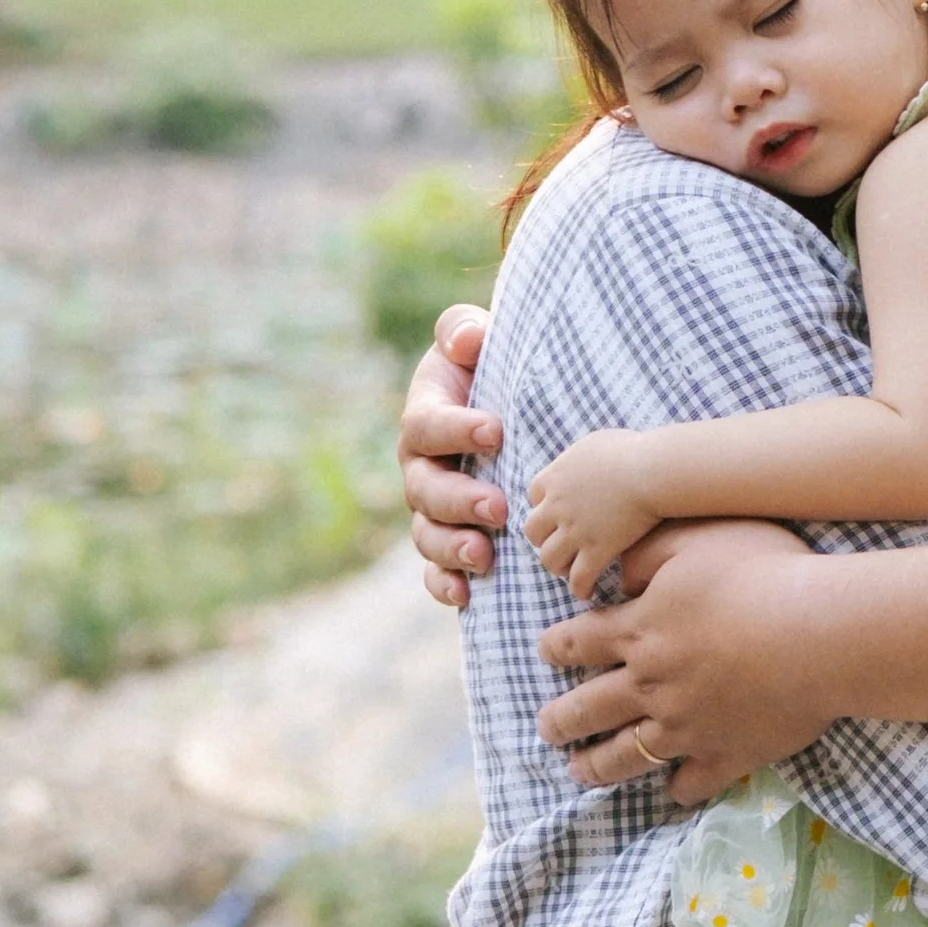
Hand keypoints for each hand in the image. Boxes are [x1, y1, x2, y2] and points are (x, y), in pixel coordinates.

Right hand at [400, 308, 505, 608]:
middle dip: (459, 500)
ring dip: (453, 548)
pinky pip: (434, 570)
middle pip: (424, 489)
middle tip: (497, 506)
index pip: (426, 426)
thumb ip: (463, 331)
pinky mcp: (448, 539)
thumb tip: (466, 342)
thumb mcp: (475, 340)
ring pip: (428, 534)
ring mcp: (431, 508)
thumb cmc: (490, 369)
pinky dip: (445, 585)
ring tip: (485, 556)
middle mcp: (420, 467)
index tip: (495, 431)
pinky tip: (468, 595)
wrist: (507, 409)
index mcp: (424, 418)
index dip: (456, 430)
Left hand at [524, 429, 662, 602]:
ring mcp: (575, 531)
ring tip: (569, 570)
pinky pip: (579, 578)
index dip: (543, 506)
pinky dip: (580, 588)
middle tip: (558, 544)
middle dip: (543, 539)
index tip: (556, 513)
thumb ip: (579, 457)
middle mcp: (557, 506)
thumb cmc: (631, 451)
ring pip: (549, 559)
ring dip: (557, 566)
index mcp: (555, 478)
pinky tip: (588, 591)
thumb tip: (580, 464)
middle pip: (533, 531)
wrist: (652, 471)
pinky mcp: (596, 550)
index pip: (533, 496)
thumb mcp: (594, 443)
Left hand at [536, 520, 832, 798]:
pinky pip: (691, 782)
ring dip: (595, 765)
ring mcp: (686, 727)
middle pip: (589, 708)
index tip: (544, 653)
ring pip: (625, 755)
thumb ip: (648, 553)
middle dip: (560, 720)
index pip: (579, 643)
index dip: (556, 648)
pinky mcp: (726, 755)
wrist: (820, 634)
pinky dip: (677, 789)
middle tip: (547, 728)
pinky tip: (671, 790)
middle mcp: (651, 685)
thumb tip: (617, 574)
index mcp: (641, 630)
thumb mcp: (696, 539)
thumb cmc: (762, 574)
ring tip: (577, 771)